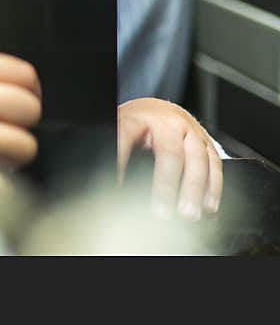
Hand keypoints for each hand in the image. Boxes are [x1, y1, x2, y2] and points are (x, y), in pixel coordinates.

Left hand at [118, 97, 222, 220]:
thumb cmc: (136, 125)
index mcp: (139, 118)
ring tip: (187, 214)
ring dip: (194, 190)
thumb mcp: (122, 132)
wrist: (158, 110)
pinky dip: (213, 187)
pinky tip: (208, 206)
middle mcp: (168, 122)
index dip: (122, 160)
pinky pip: (214, 164)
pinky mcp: (206, 141)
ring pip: (197, 159)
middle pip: (170, 152)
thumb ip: (118, 152)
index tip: (118, 187)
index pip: (127, 136)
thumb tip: (110, 183)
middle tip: (162, 212)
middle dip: (166, 185)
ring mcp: (190, 130)